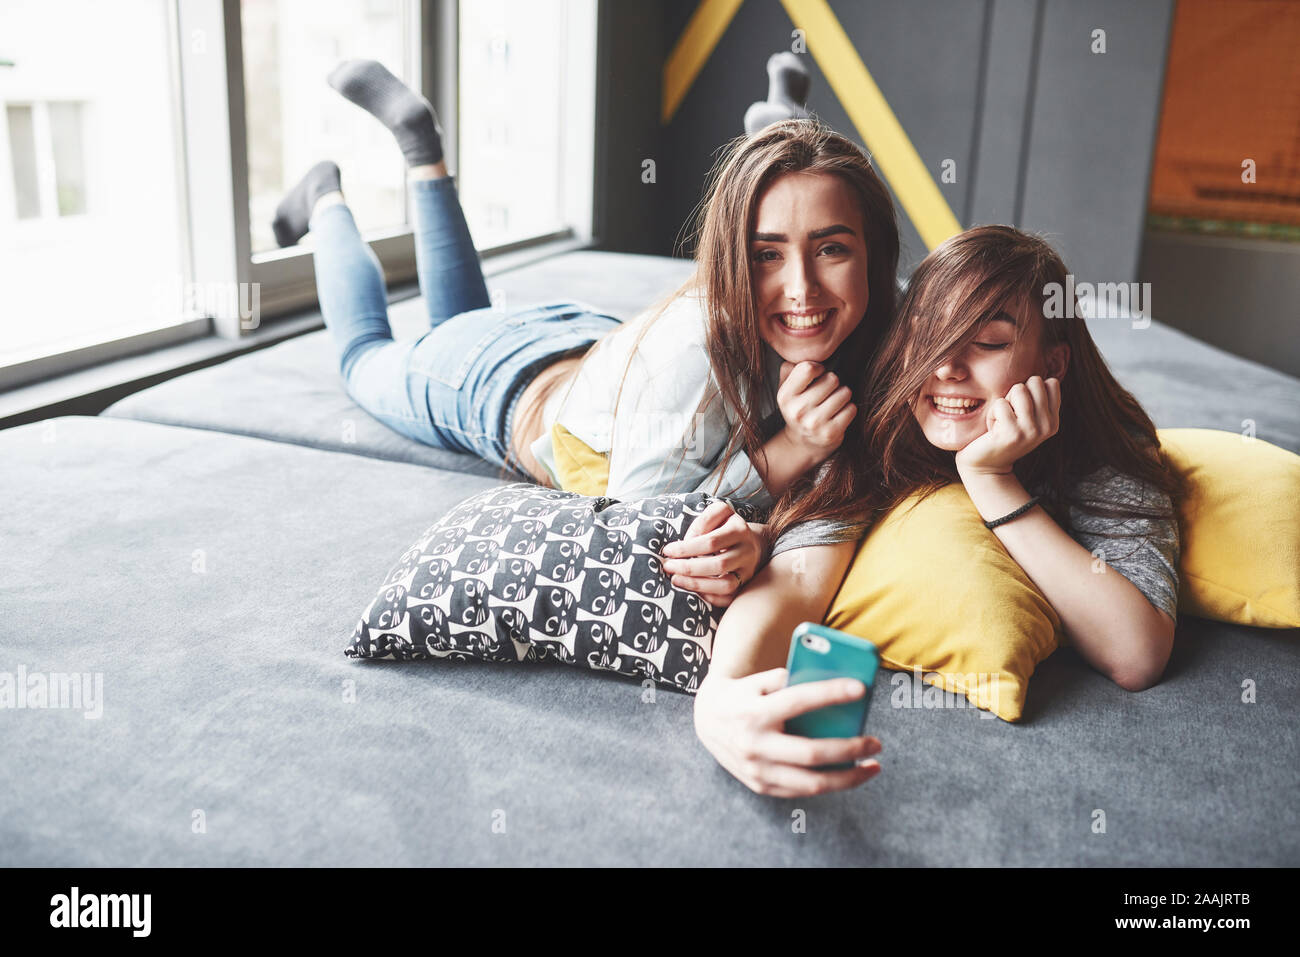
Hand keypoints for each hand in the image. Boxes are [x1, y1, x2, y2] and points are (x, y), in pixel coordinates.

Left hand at [660, 501, 765, 607]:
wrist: (749, 542)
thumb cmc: (725, 527)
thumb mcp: (718, 514)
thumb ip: (703, 522)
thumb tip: (688, 541)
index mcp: (739, 530)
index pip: (711, 542)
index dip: (687, 548)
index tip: (668, 551)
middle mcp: (747, 552)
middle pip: (719, 564)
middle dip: (689, 568)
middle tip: (668, 567)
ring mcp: (748, 571)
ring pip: (726, 585)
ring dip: (698, 584)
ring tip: (676, 580)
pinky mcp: (745, 586)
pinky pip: (728, 598)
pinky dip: (710, 597)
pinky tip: (693, 590)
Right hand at [693, 668, 881, 796]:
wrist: (707, 720)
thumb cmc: (743, 695)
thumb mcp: (759, 680)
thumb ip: (791, 681)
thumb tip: (835, 689)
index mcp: (754, 713)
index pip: (799, 701)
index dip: (831, 693)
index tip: (860, 689)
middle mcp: (755, 746)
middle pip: (812, 754)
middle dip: (850, 749)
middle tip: (876, 742)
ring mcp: (757, 771)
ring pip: (812, 783)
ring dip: (848, 778)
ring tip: (872, 767)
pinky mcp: (761, 786)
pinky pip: (802, 790)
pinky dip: (829, 784)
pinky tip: (848, 774)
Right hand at [777, 360, 855, 461]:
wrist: (802, 442)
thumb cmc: (798, 408)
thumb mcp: (786, 389)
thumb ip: (790, 368)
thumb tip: (805, 356)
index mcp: (785, 396)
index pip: (808, 368)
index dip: (818, 368)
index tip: (818, 374)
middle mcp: (797, 410)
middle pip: (832, 379)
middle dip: (833, 382)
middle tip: (827, 392)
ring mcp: (814, 423)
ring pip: (845, 392)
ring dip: (843, 395)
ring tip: (833, 403)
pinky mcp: (830, 433)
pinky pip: (851, 409)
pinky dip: (848, 409)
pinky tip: (838, 414)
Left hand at [954, 375, 1060, 477]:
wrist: (986, 467)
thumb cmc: (1002, 435)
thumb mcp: (1026, 418)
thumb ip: (1036, 400)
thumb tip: (1040, 374)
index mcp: (1053, 421)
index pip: (1051, 383)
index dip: (1029, 389)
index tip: (1020, 410)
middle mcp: (1046, 426)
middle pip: (1034, 381)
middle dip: (1016, 393)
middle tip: (1008, 415)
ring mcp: (1031, 430)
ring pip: (1018, 389)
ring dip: (1003, 402)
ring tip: (1001, 421)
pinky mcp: (1012, 433)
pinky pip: (1000, 403)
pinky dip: (991, 413)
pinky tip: (992, 429)